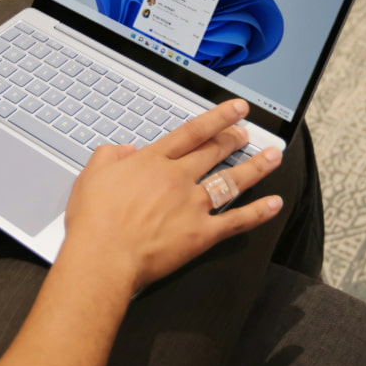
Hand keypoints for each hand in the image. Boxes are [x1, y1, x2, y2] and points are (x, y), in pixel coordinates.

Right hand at [60, 99, 284, 296]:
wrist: (103, 256)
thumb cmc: (94, 221)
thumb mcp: (91, 175)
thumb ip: (109, 155)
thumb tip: (125, 149)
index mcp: (152, 162)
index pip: (192, 132)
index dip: (218, 117)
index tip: (236, 109)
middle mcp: (177, 178)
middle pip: (214, 152)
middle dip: (235, 139)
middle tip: (247, 132)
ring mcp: (193, 205)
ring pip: (232, 180)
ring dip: (256, 167)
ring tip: (273, 156)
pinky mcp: (201, 234)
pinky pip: (236, 221)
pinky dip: (258, 212)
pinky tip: (274, 204)